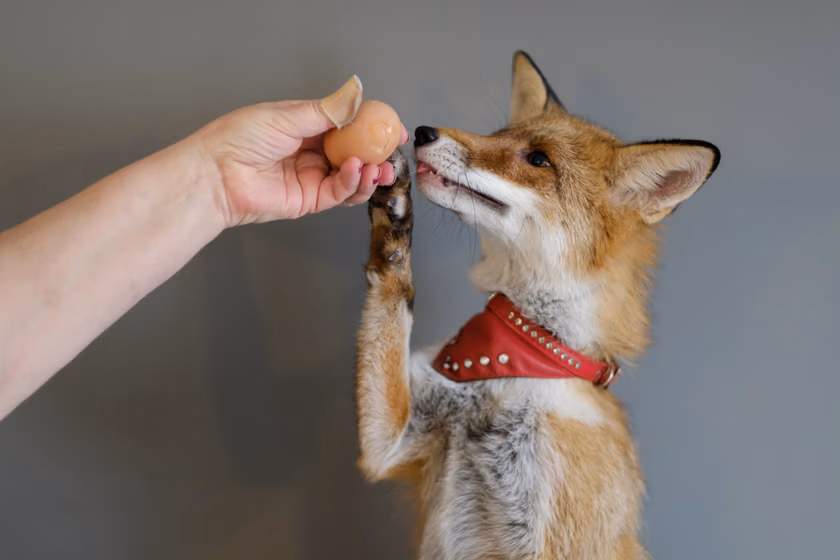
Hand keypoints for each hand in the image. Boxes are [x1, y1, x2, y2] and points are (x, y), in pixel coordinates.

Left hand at [192, 77, 408, 225]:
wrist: (215, 175)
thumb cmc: (238, 139)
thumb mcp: (287, 116)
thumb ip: (327, 110)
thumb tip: (357, 91)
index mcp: (305, 125)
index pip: (346, 124)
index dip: (371, 126)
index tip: (391, 126)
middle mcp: (311, 151)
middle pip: (354, 152)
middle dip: (377, 153)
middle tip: (394, 150)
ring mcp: (311, 177)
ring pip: (351, 176)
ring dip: (370, 172)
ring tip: (379, 167)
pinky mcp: (309, 200)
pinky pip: (338, 192)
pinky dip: (352, 184)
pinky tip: (358, 171)